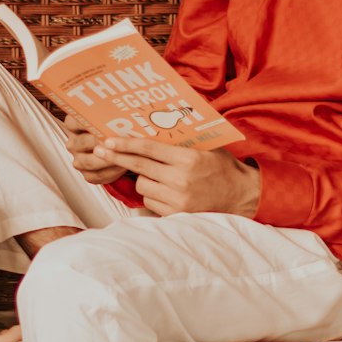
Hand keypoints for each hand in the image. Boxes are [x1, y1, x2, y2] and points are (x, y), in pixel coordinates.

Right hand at [64, 112, 127, 183]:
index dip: (87, 121)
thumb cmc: (114, 128)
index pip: (74, 121)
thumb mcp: (110, 115)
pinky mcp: (88, 174)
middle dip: (100, 141)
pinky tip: (123, 165)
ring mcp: (79, 160)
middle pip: (82, 142)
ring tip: (123, 153)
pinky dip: (111, 172)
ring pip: (89, 161)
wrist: (120, 148)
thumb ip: (111, 111)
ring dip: (107, 158)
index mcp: (74, 125)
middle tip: (115, 139)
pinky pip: (97, 175)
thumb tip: (122, 105)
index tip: (101, 120)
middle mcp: (74, 143)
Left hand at [96, 136, 260, 217]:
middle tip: (100, 150)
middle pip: (138, 167)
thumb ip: (180, 142)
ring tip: (153, 174)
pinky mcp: (176, 214)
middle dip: (116, 157)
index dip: (125, 144)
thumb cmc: (222, 167)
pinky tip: (162, 189)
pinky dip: (151, 194)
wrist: (241, 195)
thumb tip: (151, 128)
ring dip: (142, 178)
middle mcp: (180, 180)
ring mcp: (177, 199)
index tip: (108, 140)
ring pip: (142, 185)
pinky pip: (150, 201)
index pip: (148, 149)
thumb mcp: (205, 148)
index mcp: (188, 159)